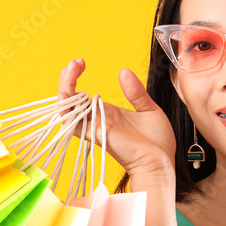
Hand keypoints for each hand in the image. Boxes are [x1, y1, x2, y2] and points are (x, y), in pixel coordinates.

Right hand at [57, 58, 175, 178]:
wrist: (161, 163)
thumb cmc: (156, 143)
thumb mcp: (148, 109)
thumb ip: (135, 92)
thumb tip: (123, 71)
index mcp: (107, 114)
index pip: (81, 95)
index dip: (75, 78)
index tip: (81, 62)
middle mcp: (97, 120)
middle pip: (70, 100)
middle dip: (67, 78)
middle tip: (75, 61)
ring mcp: (95, 127)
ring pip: (67, 109)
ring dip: (65, 87)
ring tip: (71, 68)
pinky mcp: (97, 134)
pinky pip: (73, 122)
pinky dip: (67, 107)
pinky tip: (70, 90)